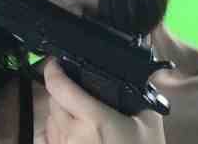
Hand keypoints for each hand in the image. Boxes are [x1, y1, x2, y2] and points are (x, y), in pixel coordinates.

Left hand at [43, 57, 166, 143]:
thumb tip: (137, 75)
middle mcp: (72, 135)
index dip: (53, 69)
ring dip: (58, 112)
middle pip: (53, 101)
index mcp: (94, 120)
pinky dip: (54, 132)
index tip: (55, 62)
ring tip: (76, 114)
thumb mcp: (150, 124)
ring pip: (49, 121)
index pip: (60, 87)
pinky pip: (47, 140)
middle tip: (76, 90)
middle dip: (61, 92)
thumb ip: (143, 96)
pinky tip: (71, 134)